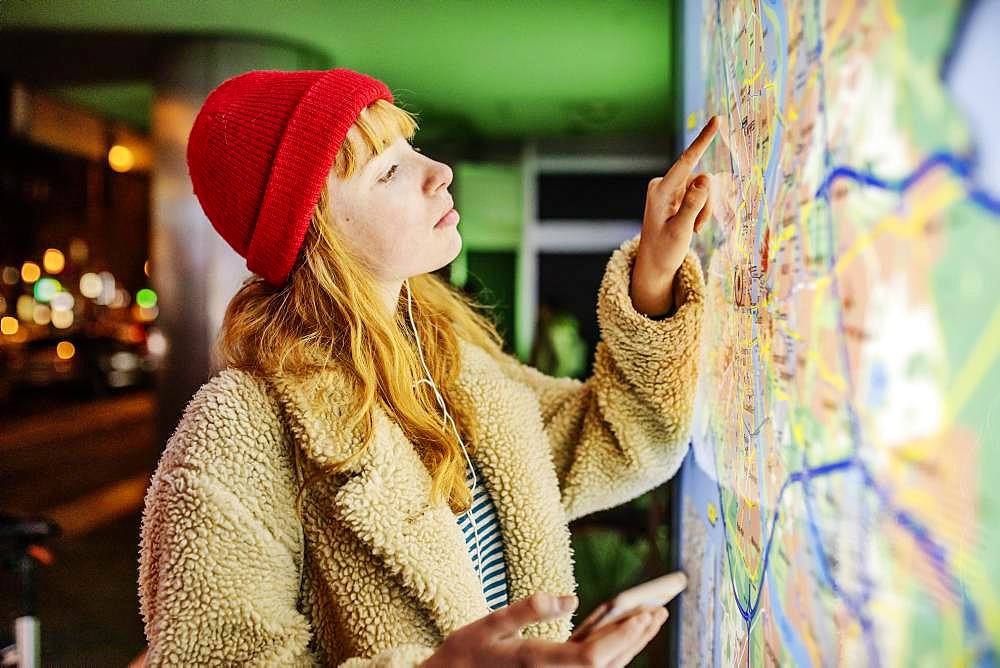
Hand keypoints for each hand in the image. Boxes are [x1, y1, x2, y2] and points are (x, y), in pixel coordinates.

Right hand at [419, 592, 668, 667]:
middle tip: (658, 611)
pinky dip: (612, 656)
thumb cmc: (463, 657)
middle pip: (607, 666)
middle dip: (636, 638)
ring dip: (629, 648)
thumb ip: (528, 610)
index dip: (622, 638)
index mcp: (535, 662)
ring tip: (648, 621)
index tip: (643, 613)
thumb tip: (571, 597)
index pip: (592, 657)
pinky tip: (620, 640)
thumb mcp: (487, 625)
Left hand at [630, 116, 718, 317]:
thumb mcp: (681, 231)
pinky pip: (700, 194)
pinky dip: (702, 210)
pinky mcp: (676, 193)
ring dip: (705, 210)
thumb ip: (694, 204)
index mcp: (660, 191)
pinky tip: (691, 225)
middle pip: (701, 180)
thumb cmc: (665, 250)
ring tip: (692, 229)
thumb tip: (706, 177)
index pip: (686, 162)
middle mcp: (663, 184)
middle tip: (697, 228)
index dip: (703, 140)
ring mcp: (669, 188)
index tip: (717, 119)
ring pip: (704, 188)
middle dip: (707, 204)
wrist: (655, 263)